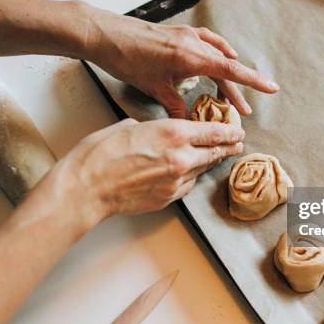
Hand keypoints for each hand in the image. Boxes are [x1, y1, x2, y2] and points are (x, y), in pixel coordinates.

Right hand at [55, 118, 244, 223]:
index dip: (229, 131)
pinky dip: (190, 177)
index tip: (237, 130)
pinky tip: (188, 173)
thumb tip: (155, 132)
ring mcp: (176, 180)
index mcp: (173, 133)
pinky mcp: (168, 197)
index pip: (214, 131)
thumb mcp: (128, 126)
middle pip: (215, 151)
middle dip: (229, 147)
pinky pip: (187, 185)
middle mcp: (181, 157)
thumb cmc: (100, 154)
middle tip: (238, 144)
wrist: (86, 188)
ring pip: (202, 169)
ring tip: (217, 156)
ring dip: (210, 161)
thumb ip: (151, 129)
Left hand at [80, 5, 278, 117]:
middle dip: (236, 91)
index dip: (253, 81)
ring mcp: (187, 36)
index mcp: (191, 56)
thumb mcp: (154, 87)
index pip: (231, 70)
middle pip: (225, 68)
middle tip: (243, 111)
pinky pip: (207, 42)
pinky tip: (219, 58)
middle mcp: (194, 43)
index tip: (272, 88)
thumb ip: (177, 105)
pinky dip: (216, 53)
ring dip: (225, 75)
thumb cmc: (127, 59)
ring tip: (230, 96)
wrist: (105, 34)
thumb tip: (189, 122)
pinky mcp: (179, 33)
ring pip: (216, 56)